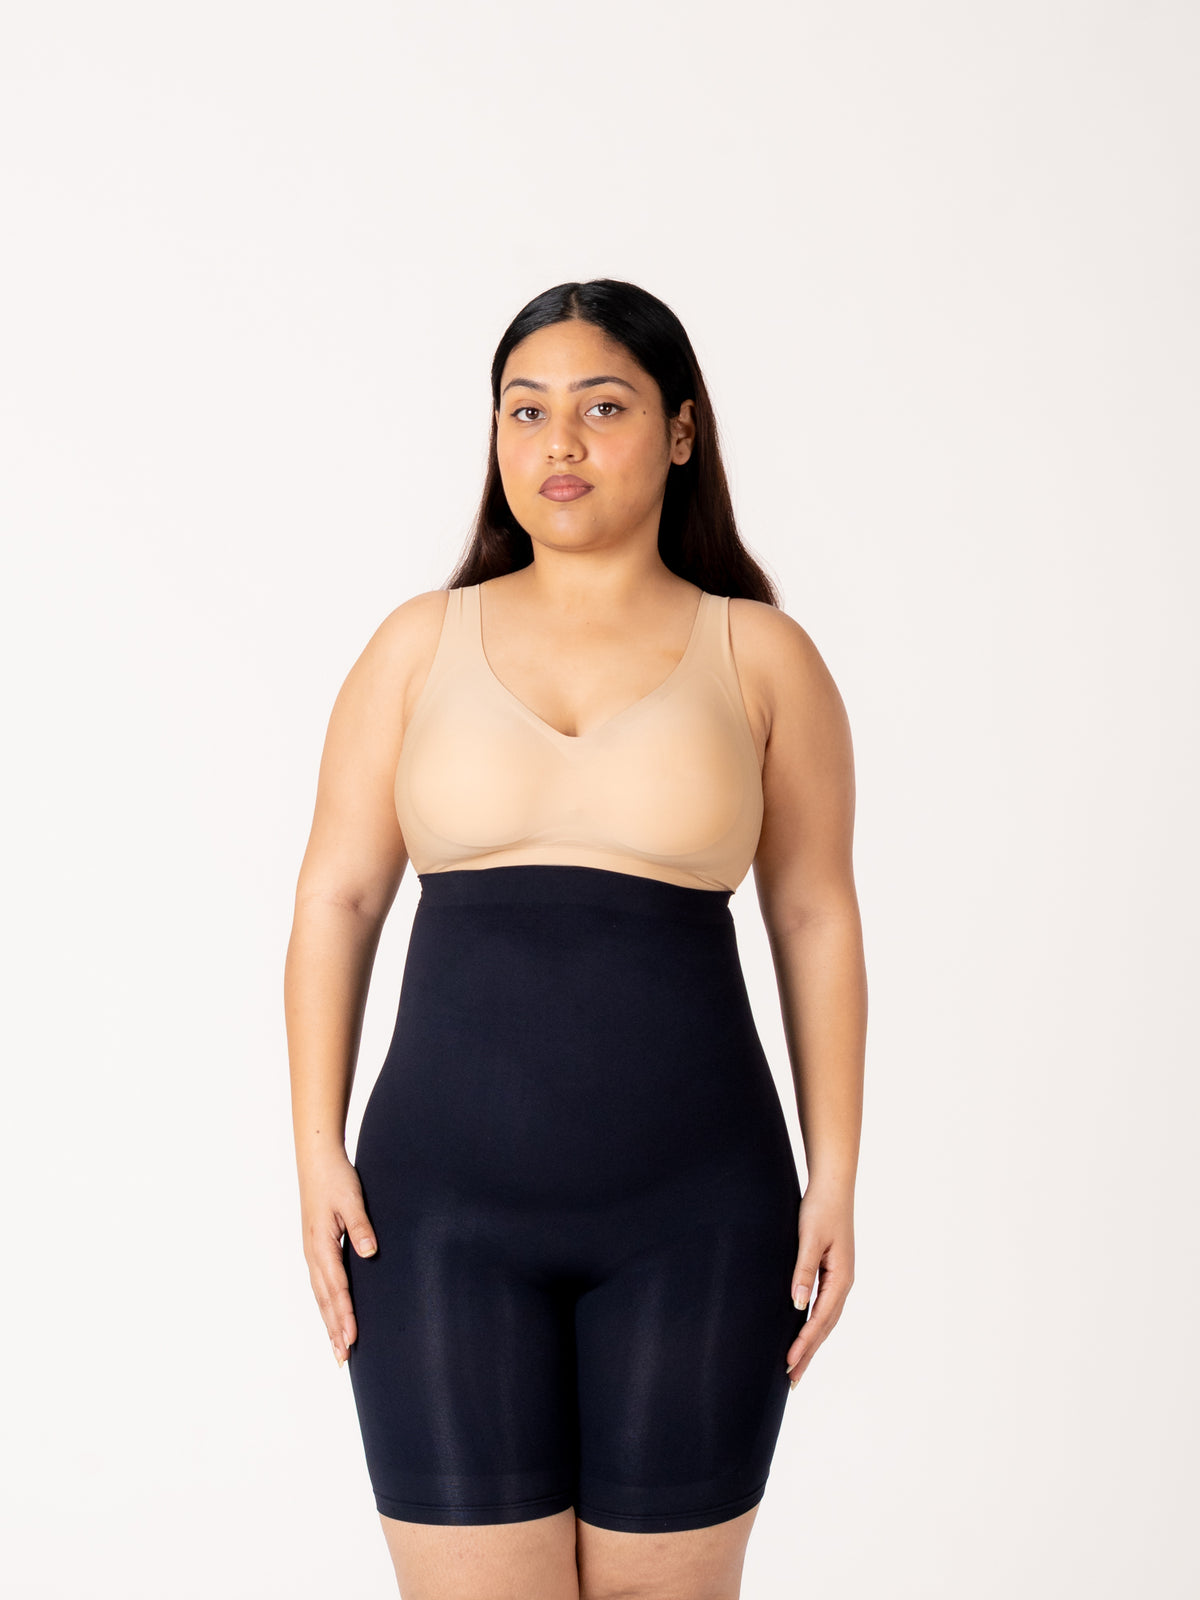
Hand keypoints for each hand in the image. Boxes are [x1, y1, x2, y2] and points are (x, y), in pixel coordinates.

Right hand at [299, 1149, 376, 1367]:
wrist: (317, 1161)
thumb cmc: (335, 1179)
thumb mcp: (351, 1200)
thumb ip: (361, 1227)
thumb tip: (370, 1252)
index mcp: (321, 1245)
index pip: (336, 1288)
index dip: (345, 1315)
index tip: (352, 1338)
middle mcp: (313, 1255)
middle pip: (325, 1301)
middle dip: (334, 1330)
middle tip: (342, 1359)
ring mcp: (312, 1253)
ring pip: (320, 1297)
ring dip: (329, 1323)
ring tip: (337, 1349)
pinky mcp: (316, 1249)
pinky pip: (321, 1285)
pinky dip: (327, 1306)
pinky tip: (333, 1317)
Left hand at [785, 1181, 854, 1389]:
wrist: (833, 1186)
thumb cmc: (820, 1208)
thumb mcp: (809, 1238)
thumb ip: (803, 1270)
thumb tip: (798, 1304)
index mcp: (841, 1278)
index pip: (820, 1319)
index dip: (804, 1342)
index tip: (789, 1362)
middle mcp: (843, 1283)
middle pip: (825, 1327)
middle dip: (808, 1353)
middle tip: (791, 1380)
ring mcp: (839, 1279)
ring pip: (825, 1320)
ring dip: (812, 1344)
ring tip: (796, 1366)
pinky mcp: (832, 1272)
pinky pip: (823, 1307)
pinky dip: (814, 1325)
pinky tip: (804, 1333)